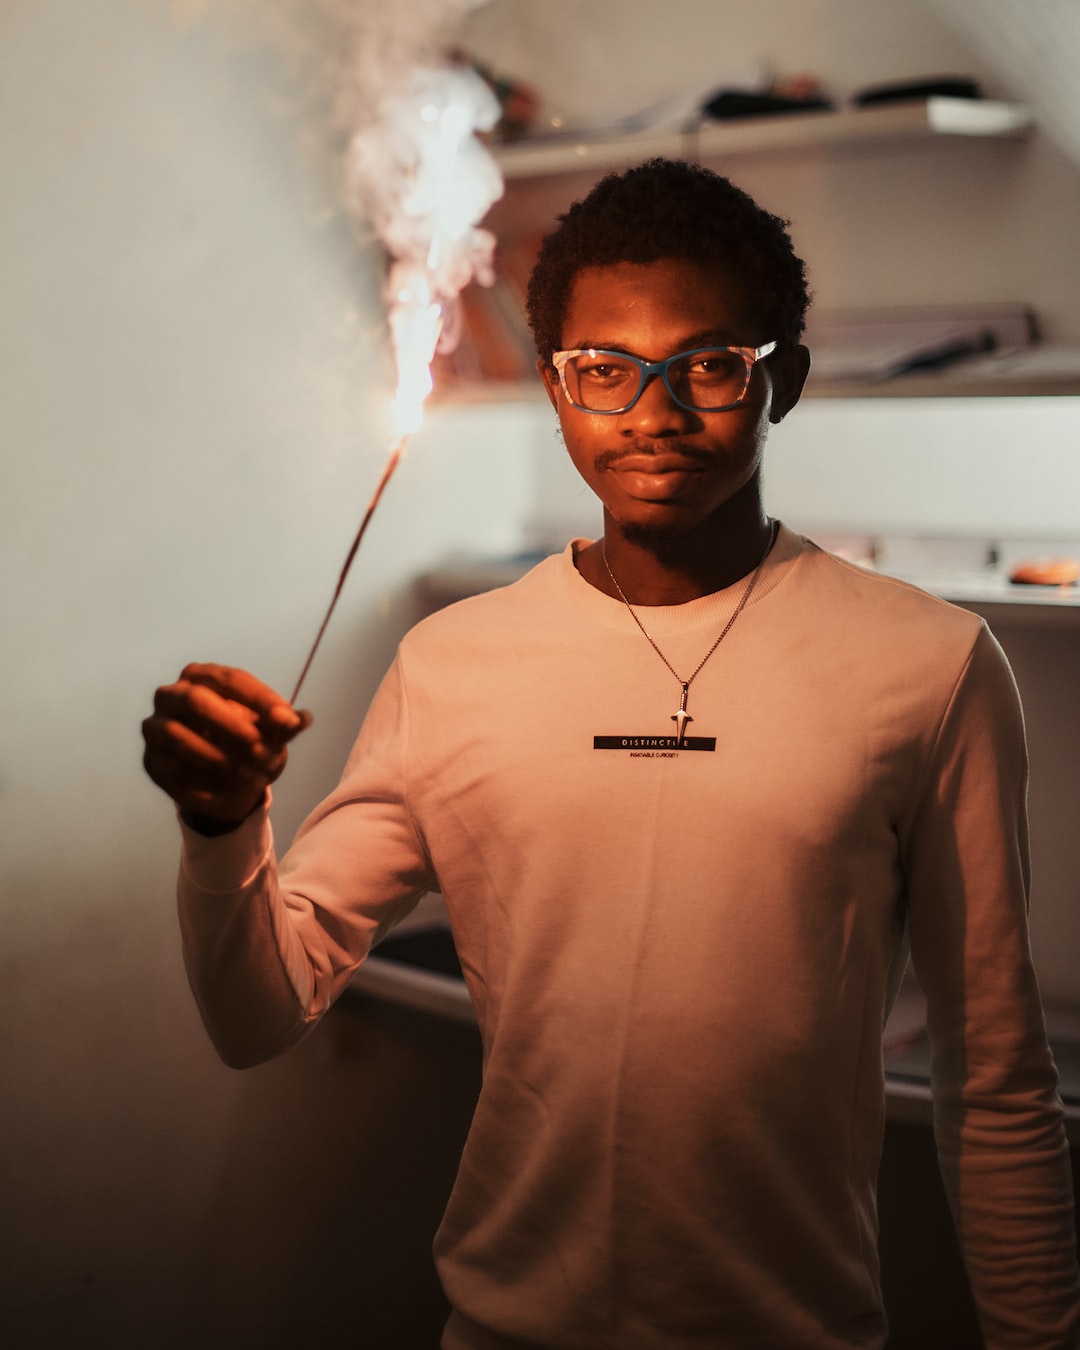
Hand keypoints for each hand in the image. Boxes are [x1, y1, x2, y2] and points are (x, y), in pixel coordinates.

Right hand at [142, 663, 311, 833]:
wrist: (228, 782)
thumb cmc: (250, 743)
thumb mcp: (271, 734)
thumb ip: (283, 725)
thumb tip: (303, 718)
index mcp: (204, 676)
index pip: (231, 680)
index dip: (261, 699)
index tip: (290, 721)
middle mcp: (172, 695)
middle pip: (195, 701)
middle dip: (232, 726)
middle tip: (263, 750)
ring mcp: (155, 728)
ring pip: (176, 735)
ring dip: (217, 758)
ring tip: (251, 777)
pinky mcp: (151, 762)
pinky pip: (172, 771)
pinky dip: (205, 785)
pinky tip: (232, 793)